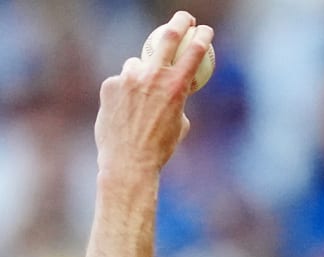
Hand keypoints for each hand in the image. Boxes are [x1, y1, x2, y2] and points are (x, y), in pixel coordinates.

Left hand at [94, 12, 213, 175]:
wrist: (129, 162)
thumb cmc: (161, 148)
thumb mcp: (180, 123)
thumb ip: (178, 100)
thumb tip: (177, 89)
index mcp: (177, 86)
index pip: (194, 51)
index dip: (203, 37)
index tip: (206, 30)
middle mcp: (153, 76)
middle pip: (167, 37)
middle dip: (180, 22)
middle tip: (185, 19)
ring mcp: (128, 78)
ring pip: (137, 63)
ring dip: (141, 73)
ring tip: (141, 99)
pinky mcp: (109, 85)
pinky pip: (121, 81)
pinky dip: (125, 91)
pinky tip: (125, 111)